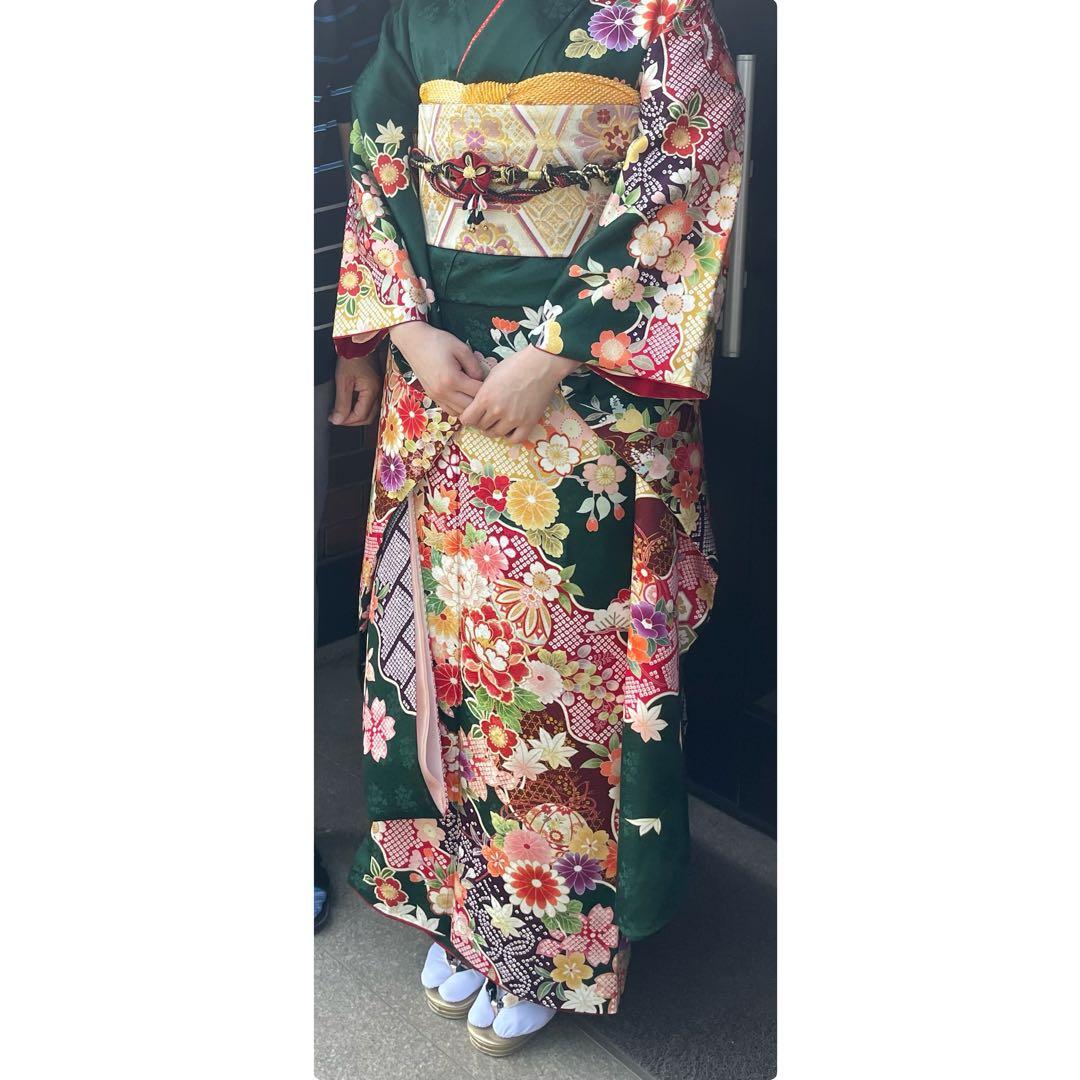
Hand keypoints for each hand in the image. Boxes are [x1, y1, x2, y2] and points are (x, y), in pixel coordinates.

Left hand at [330, 353, 381, 425]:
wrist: (359, 344)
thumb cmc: (352, 358)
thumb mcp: (343, 381)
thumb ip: (341, 403)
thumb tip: (338, 420)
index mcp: (372, 391)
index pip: (360, 416)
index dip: (346, 421)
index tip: (334, 419)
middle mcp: (378, 393)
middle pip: (367, 418)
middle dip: (351, 421)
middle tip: (337, 418)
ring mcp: (379, 391)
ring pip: (369, 413)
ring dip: (356, 415)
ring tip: (342, 411)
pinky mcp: (376, 388)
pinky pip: (370, 404)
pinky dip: (359, 408)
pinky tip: (349, 404)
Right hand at [389, 321, 485, 416]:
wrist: (413, 341)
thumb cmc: (438, 341)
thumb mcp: (461, 348)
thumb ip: (475, 366)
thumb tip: (482, 380)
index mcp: (452, 380)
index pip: (477, 393)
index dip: (487, 389)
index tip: (491, 381)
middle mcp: (443, 392)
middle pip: (469, 408)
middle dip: (480, 401)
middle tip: (486, 390)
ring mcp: (436, 396)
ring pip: (460, 413)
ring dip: (470, 407)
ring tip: (475, 394)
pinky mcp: (432, 397)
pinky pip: (450, 410)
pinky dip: (459, 408)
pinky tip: (464, 397)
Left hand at [458, 345, 579, 443]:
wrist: (541, 365)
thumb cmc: (516, 365)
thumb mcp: (492, 375)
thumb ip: (483, 393)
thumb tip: (476, 404)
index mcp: (485, 398)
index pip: (467, 419)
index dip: (468, 417)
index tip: (472, 415)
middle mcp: (497, 411)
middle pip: (481, 427)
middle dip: (482, 422)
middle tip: (487, 416)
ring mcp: (513, 419)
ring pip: (496, 433)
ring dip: (495, 429)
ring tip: (499, 421)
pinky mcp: (528, 422)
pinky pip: (516, 439)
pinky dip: (511, 436)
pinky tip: (511, 428)